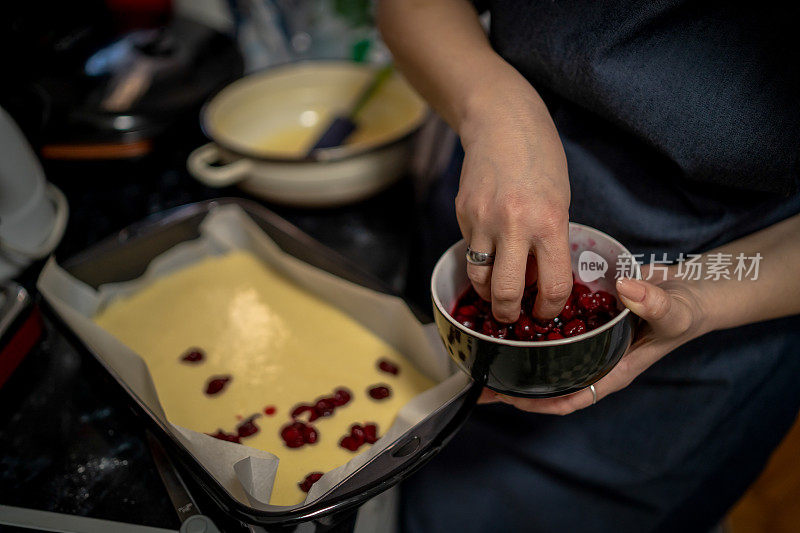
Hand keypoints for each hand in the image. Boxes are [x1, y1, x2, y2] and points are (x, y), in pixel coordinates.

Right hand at [456, 79, 571, 322]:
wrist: (502, 122)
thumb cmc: (541, 160)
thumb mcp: (560, 201)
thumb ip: (549, 241)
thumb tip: (537, 279)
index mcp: (549, 222)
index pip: (553, 285)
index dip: (550, 309)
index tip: (545, 313)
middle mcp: (514, 225)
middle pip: (506, 293)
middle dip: (509, 314)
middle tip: (512, 317)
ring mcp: (483, 220)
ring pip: (479, 278)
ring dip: (488, 293)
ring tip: (497, 292)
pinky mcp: (462, 214)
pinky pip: (471, 250)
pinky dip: (481, 258)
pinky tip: (490, 248)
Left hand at [479, 267, 711, 413]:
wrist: (691, 289)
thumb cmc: (688, 310)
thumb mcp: (676, 310)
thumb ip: (655, 303)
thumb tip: (628, 290)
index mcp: (612, 369)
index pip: (569, 398)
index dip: (537, 403)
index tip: (507, 397)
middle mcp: (594, 358)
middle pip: (548, 381)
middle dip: (514, 383)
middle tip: (480, 375)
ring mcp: (587, 339)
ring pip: (546, 355)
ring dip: (516, 355)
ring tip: (482, 349)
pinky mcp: (584, 318)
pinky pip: (553, 326)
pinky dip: (531, 324)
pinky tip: (507, 312)